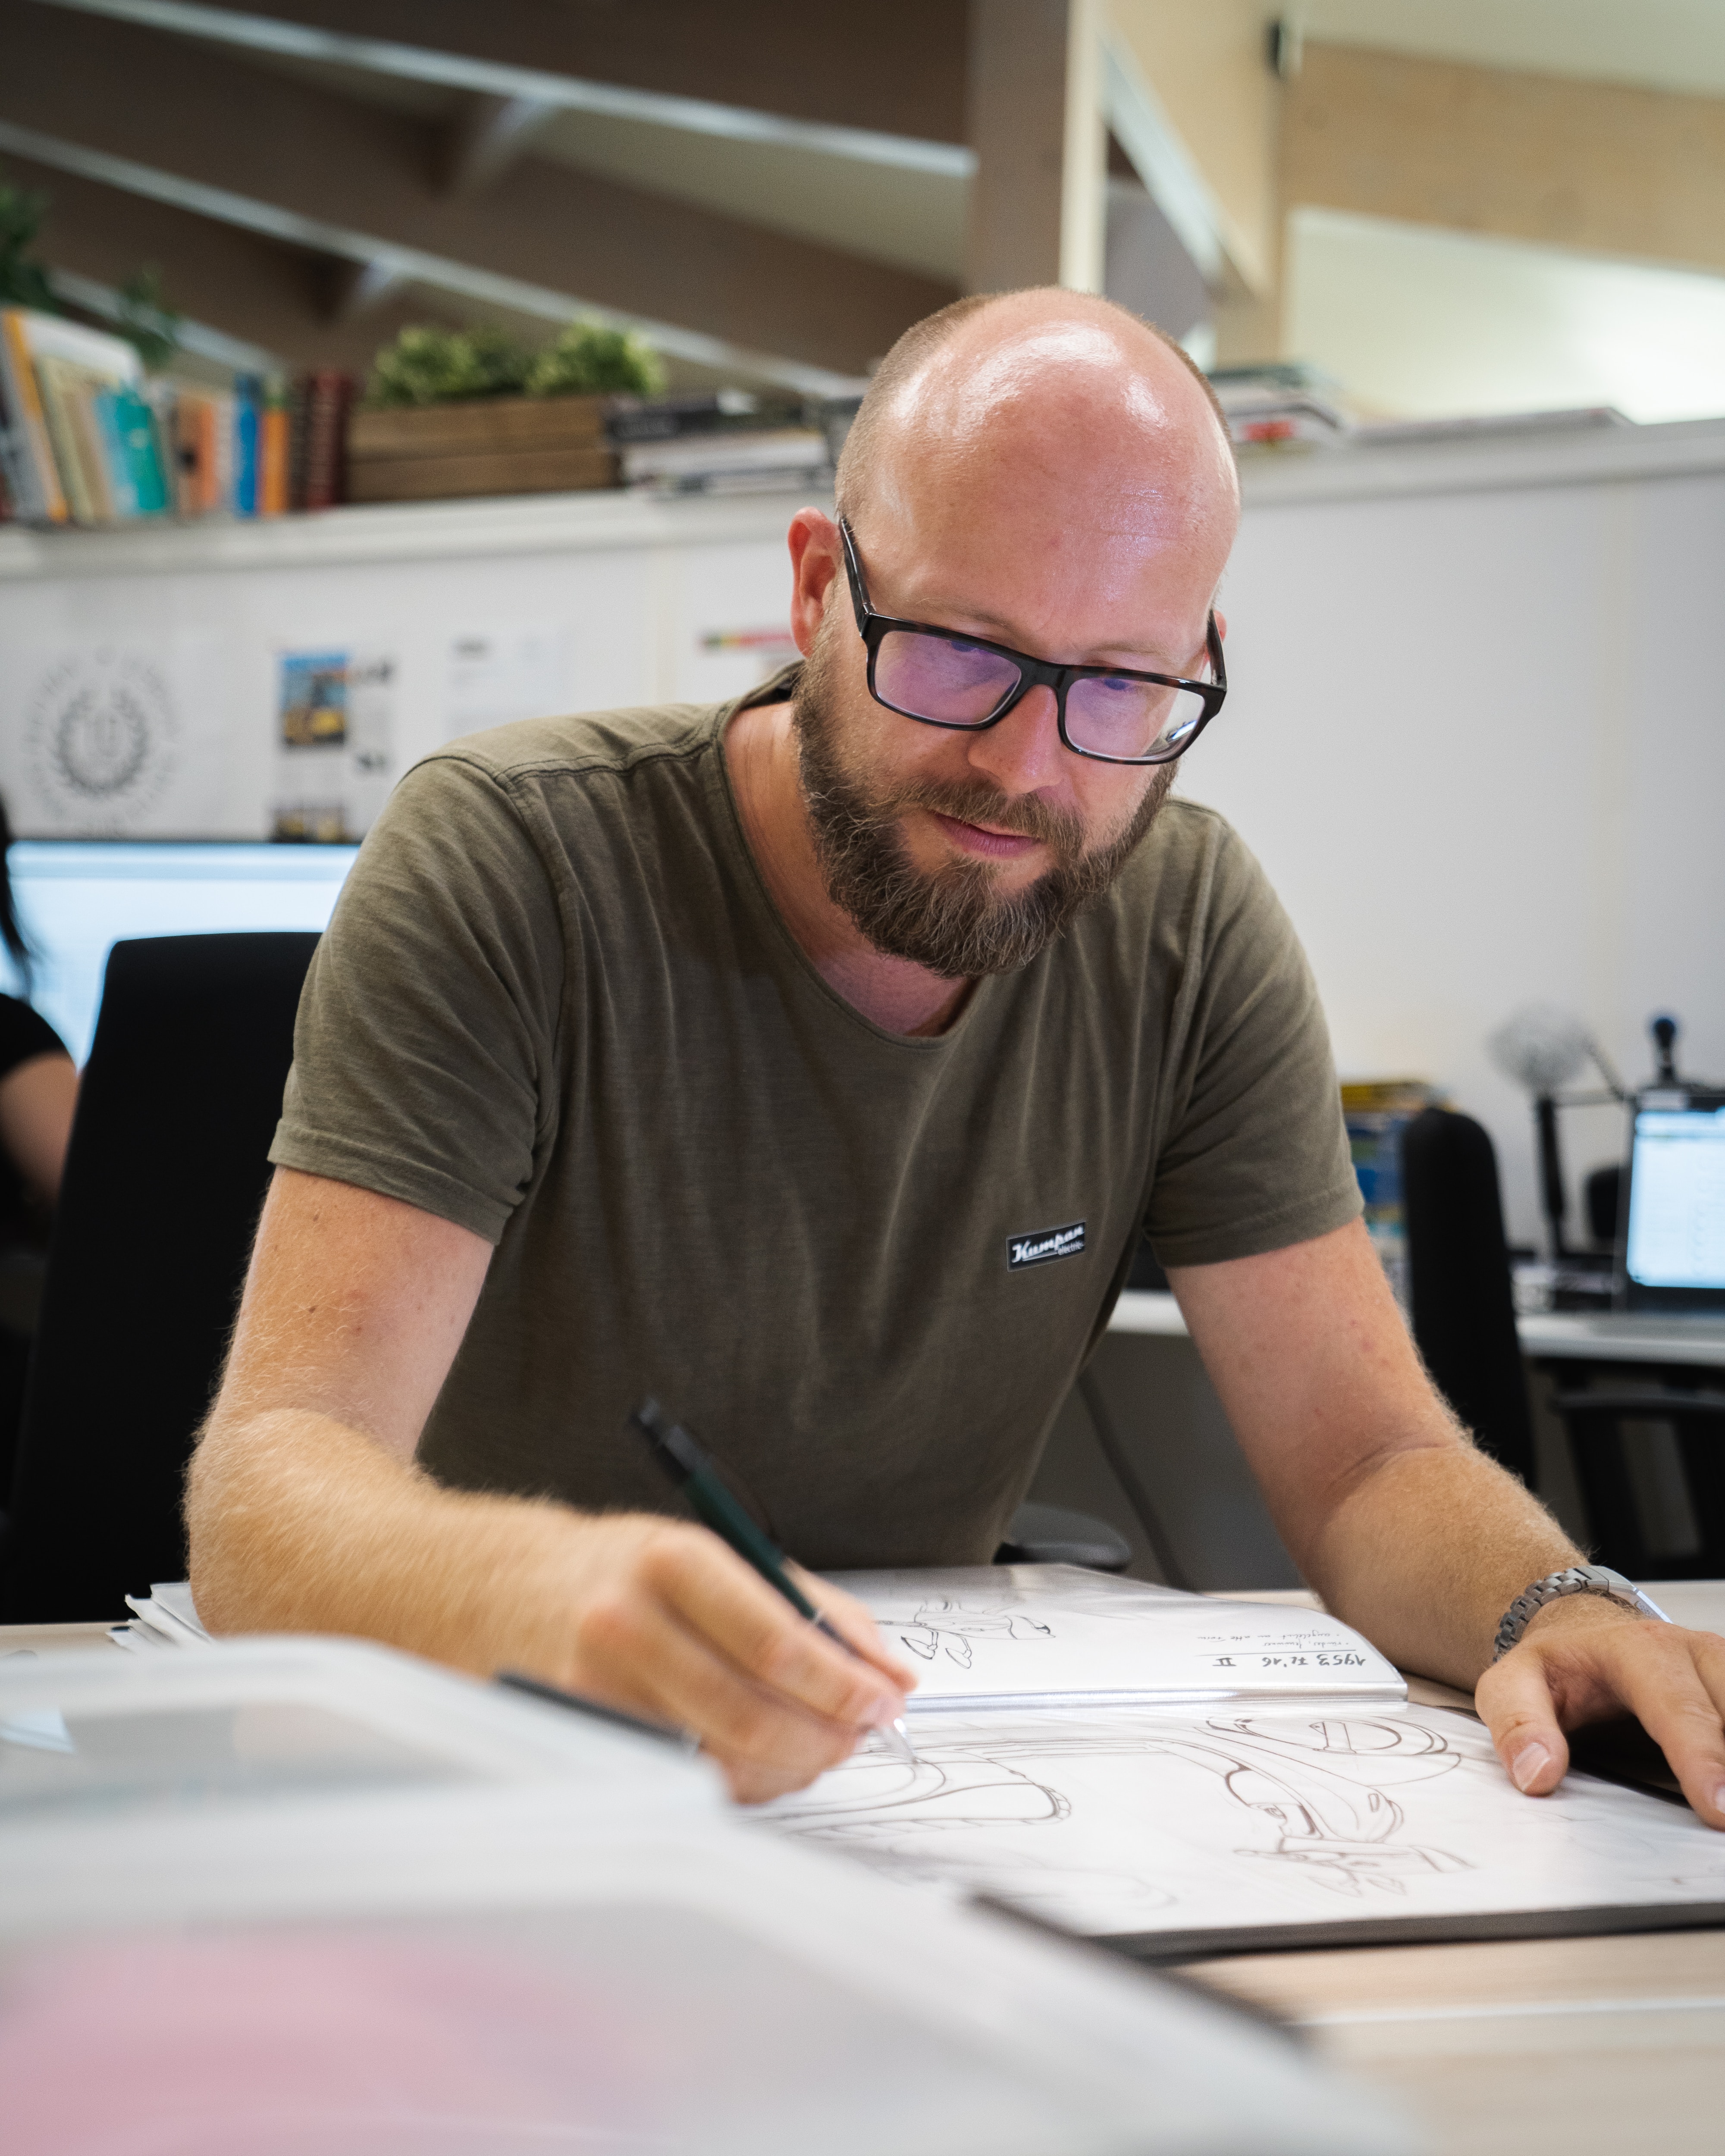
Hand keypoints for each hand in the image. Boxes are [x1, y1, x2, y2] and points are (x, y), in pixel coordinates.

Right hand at [535, 1513, 916, 1803]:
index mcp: (673, 1561)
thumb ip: (816, 1610)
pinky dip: (747, 1779)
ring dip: (794, 1763)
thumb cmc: (636, 1571)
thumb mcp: (725, 1556)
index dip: (841, 1683)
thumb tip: (891, 1673)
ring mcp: (598, 1687)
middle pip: (750, 1713)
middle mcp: (626, 1622)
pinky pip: (690, 1779)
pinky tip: (767, 1756)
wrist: (523, 1588)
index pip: (774, 1641)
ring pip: (723, 1759)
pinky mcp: (589, 1736)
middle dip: (826, 1734)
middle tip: (861, 1730)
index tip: (883, 1698)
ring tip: (822, 1742)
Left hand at [1474, 1595, 1724, 1824]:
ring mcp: (1722, 1668)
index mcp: (1638, 1649)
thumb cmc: (1556, 1666)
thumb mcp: (1511, 1683)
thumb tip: (1538, 1774)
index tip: (1719, 1806)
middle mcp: (1692, 1652)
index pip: (1677, 1705)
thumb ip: (1518, 1724)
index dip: (1701, 1757)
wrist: (1581, 1635)